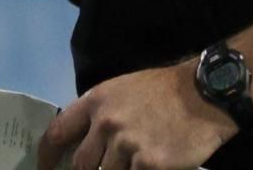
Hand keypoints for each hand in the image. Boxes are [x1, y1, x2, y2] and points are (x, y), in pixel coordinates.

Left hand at [37, 63, 234, 169]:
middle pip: (82, 165)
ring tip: (137, 159)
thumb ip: (100, 113)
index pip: (57, 133)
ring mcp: (127, 146)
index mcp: (97, 101)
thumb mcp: (125, 90)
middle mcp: (107, 123)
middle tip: (101, 168)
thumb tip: (82, 141)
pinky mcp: (149, 165)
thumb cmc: (165, 91)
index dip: (46, 158)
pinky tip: (151, 166)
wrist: (205, 94)